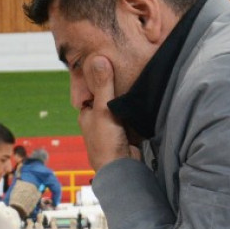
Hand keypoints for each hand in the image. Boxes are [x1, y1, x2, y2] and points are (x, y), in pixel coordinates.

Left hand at [79, 56, 132, 170]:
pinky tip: (142, 98)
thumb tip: (98, 58)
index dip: (99, 77)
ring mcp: (112, 127)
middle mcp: (97, 120)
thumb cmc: (106, 143)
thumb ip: (103, 85)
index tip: (109, 60)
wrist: (121, 170)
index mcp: (87, 114)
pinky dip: (134, 109)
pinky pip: (130, 116)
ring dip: (126, 97)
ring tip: (137, 77)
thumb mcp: (103, 109)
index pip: (91, 90)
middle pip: (106, 97)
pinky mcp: (126, 133)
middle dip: (115, 86)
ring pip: (119, 106)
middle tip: (126, 67)